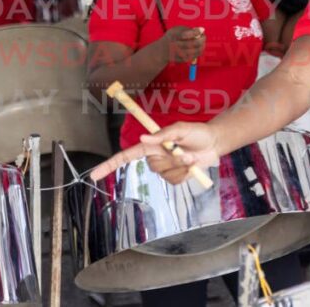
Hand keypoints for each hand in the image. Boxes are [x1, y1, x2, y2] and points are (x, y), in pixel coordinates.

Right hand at [90, 121, 220, 183]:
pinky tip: (192, 165)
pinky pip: (175, 181)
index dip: (110, 165)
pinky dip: (186, 174)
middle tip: (186, 152)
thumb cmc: (197, 132)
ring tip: (192, 157)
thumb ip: (163, 134)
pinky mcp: (175, 176)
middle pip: (153, 167)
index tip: (95, 174)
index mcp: (152, 145)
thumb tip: (144, 138)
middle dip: (172, 161)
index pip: (126, 156)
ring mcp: (166, 168)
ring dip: (181, 166)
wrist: (214, 143)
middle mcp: (156, 157)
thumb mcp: (181, 129)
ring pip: (166, 175)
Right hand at [162, 26, 204, 62]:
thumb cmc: (173, 36)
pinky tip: (197, 47)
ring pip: (197, 50)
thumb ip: (188, 29)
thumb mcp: (177, 29)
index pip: (185, 35)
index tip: (202, 29)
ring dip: (202, 45)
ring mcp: (180, 54)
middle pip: (194, 43)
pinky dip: (199, 50)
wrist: (163, 50)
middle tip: (204, 36)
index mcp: (174, 36)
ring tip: (202, 41)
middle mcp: (175, 46)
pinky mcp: (183, 60)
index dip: (196, 32)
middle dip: (202, 39)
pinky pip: (196, 55)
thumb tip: (201, 30)